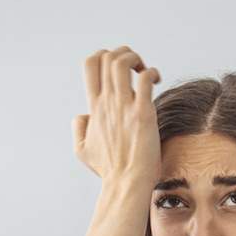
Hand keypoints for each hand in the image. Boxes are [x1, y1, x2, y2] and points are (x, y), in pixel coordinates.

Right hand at [72, 46, 161, 182]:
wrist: (126, 183)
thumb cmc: (109, 170)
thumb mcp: (82, 149)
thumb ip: (79, 127)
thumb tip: (83, 114)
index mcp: (94, 107)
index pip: (90, 64)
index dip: (104, 56)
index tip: (119, 70)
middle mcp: (107, 103)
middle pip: (106, 57)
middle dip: (122, 52)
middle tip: (135, 68)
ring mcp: (124, 107)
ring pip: (121, 62)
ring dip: (135, 58)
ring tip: (144, 71)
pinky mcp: (142, 114)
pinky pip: (145, 79)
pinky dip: (152, 72)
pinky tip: (156, 80)